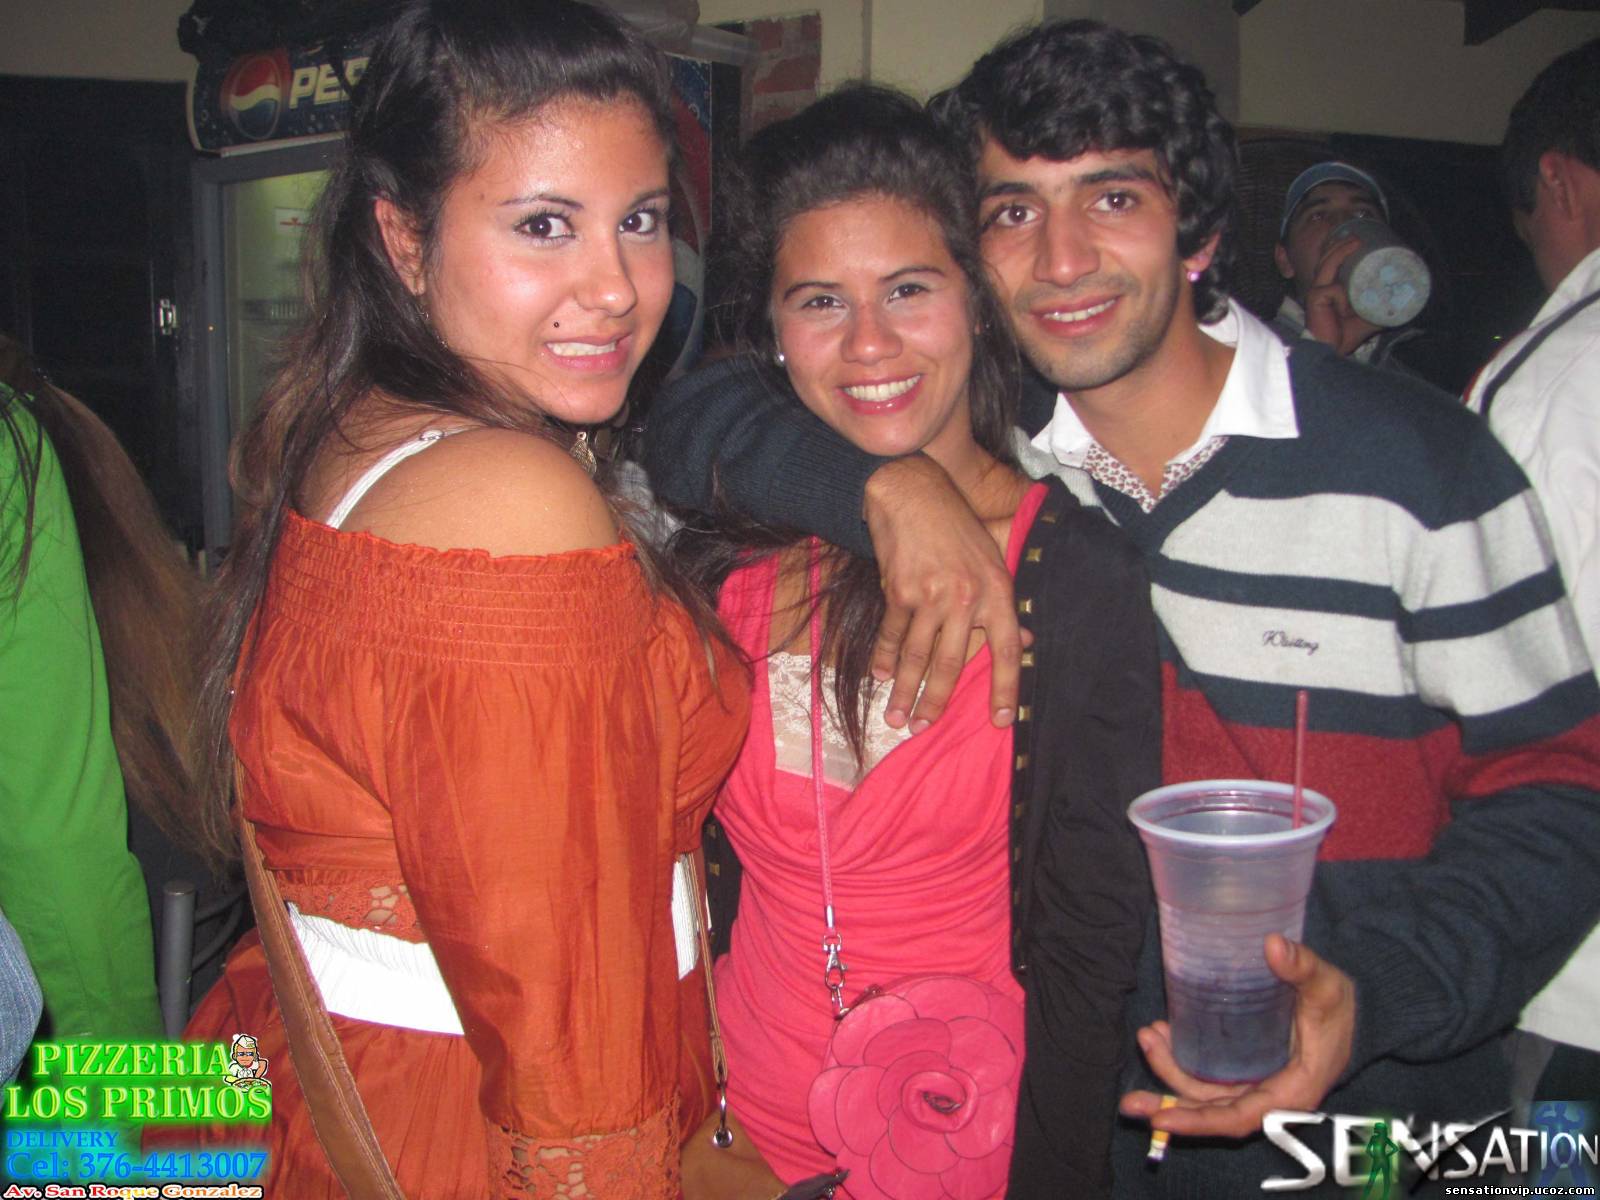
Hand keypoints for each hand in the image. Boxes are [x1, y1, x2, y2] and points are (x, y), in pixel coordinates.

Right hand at [863, 455, 1023, 730]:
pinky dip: (886, 658)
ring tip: (896, 718)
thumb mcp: (992, 559)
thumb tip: (1023, 640)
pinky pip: (893, 634)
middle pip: (950, 662)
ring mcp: (930, 595)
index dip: (1006, 687)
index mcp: (996, 591)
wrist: (913, 493)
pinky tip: (880, 676)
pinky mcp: (899, 590)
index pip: (1006, 649)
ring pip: (918, 656)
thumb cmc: (956, 527)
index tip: (1001, 720)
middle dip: (935, 701)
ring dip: (905, 691)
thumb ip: (1003, 603)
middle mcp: (965, 597)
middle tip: (923, 730)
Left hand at [1120, 936, 1355, 1138]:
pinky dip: (1181, 1061)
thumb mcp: (1327, 987)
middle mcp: (1268, 1096)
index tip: (1161, 1119)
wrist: (1355, 1012)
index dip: (1198, 1121)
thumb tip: (1273, 945)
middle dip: (1168, 1106)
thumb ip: (1303, 967)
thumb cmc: (1342, 1006)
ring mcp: (1254, 1084)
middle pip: (1211, 1112)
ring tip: (1147, 1037)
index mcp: (1290, 1092)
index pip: (1237, 1117)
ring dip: (1170, 1073)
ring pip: (1204, 1093)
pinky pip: (1208, 1077)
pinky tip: (1161, 1036)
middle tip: (1128, 1101)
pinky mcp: (1245, 1069)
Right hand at [1302, 236, 1383, 355]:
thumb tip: (1402, 300)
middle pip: (1327, 260)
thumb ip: (1379, 307)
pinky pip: (1334, 290)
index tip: (1357, 242)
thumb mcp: (1368, 317)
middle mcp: (1320, 288)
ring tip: (1354, 242)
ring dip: (1340, 251)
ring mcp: (1316, 292)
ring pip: (1326, 265)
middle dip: (1340, 245)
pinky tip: (1344, 311)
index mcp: (1329, 290)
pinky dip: (1342, 298)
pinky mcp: (1315, 298)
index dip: (1341, 251)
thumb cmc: (1345, 336)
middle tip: (1357, 237)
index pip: (1332, 265)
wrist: (1332, 351)